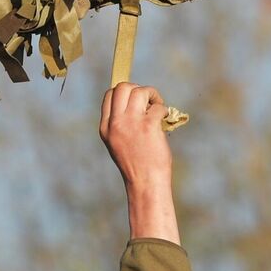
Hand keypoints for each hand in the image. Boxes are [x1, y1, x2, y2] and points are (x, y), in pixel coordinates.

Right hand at [99, 82, 179, 243]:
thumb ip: (120, 123)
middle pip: (122, 87)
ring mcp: (131, 124)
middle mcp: (115, 123)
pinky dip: (163, 109)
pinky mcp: (148, 126)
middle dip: (137, 88)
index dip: (124, 92)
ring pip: (139, 91)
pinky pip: (157, 106)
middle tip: (147, 101)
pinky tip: (164, 119)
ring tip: (157, 107)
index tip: (136, 101)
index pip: (110, 95)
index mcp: (105, 127)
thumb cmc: (136, 165)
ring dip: (152, 95)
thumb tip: (136, 102)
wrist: (145, 183)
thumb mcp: (117, 143)